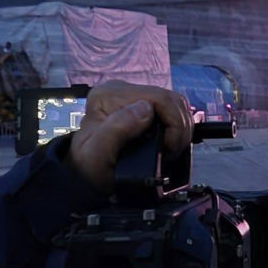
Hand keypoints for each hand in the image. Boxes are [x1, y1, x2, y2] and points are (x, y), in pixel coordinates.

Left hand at [65, 81, 193, 193]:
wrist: (87, 177)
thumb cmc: (90, 168)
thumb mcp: (97, 154)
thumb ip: (116, 130)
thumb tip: (145, 109)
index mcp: (108, 96)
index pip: (159, 98)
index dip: (173, 124)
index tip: (168, 149)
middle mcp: (121, 91)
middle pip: (171, 99)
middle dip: (179, 128)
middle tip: (170, 152)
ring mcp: (135, 98)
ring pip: (176, 104)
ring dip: (180, 129)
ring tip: (170, 149)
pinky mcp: (144, 107)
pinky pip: (173, 110)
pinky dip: (177, 128)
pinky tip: (169, 143)